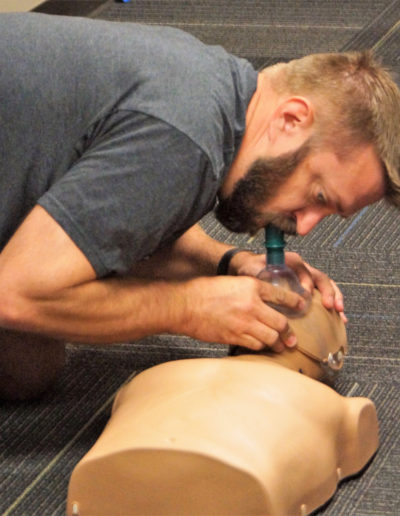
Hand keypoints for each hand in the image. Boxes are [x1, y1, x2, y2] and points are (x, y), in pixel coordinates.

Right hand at [179, 276, 305, 350]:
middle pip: (281, 322)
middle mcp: (251, 304)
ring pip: (270, 337)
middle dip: (289, 332)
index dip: (296, 303)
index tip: (302, 307)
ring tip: (281, 346)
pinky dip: (261, 347)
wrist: (186, 305)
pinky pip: (255, 345)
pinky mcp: (235, 336)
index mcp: (251, 286)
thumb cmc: (204, 291)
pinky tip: (262, 346)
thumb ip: (250, 291)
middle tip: (293, 338)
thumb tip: (265, 302)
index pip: (282, 296)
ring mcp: (244, 322)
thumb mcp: (232, 282)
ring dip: (278, 343)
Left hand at [229, 250, 346, 322]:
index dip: (307, 283)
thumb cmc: (252, 267)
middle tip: (331, 306)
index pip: (304, 270)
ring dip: (335, 298)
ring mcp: (307, 277)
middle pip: (320, 277)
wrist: (249, 267)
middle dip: (328, 292)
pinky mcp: (307, 287)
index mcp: (291, 261)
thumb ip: (262, 275)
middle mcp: (302, 268)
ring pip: (326, 286)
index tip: (306, 295)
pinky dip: (332, 304)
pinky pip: (323, 294)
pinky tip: (339, 318)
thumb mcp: (254, 268)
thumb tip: (268, 287)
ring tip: (340, 314)